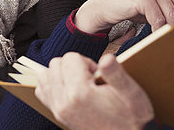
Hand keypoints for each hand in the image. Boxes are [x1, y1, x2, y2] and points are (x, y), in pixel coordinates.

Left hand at [35, 53, 153, 129]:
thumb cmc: (131, 116)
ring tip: (80, 83)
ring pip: (45, 75)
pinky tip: (69, 88)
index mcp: (80, 93)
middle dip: (73, 66)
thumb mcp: (131, 92)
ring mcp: (58, 110)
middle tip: (91, 79)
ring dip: (61, 74)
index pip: (70, 57)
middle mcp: (64, 102)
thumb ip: (116, 73)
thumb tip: (106, 58)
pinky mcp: (57, 115)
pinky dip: (53, 84)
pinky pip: (42, 90)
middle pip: (56, 64)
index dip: (87, 62)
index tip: (97, 75)